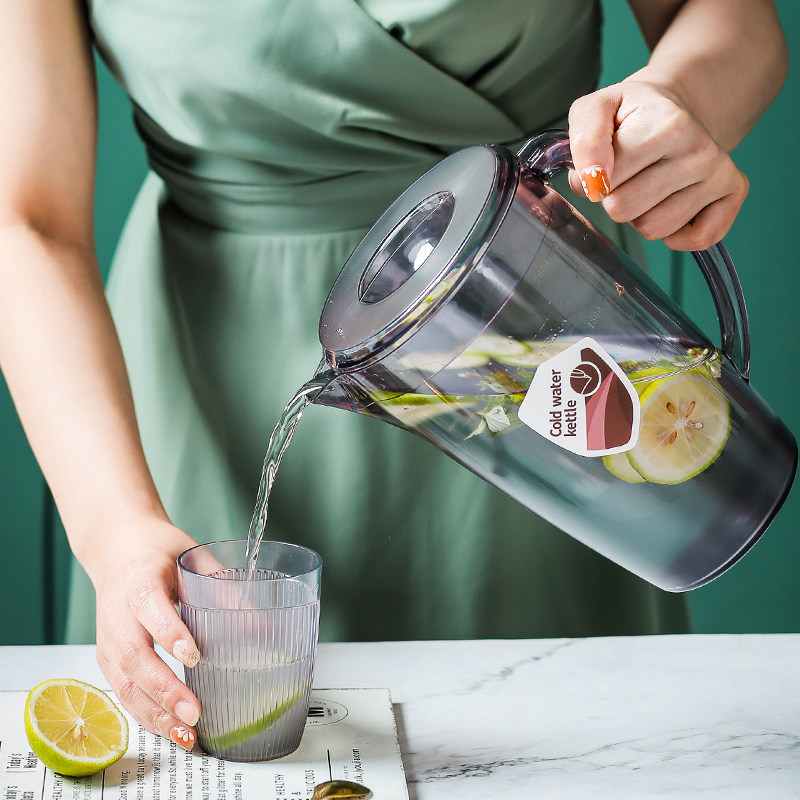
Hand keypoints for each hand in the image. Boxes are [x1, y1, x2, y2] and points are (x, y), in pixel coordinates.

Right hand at [90, 517, 201, 749]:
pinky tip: (170, 729)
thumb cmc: (159, 552)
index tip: (195, 656)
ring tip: (186, 734)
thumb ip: (223, 587)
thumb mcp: (193, 558)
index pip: (149, 606)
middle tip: (194, 712)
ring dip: (154, 712)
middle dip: (164, 689)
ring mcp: (108, 638)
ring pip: (123, 682)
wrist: (116, 549)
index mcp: (140, 579)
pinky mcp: (106, 656)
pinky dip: (145, 714)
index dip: (170, 633)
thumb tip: (262, 624)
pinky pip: (121, 691)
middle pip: (134, 655)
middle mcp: (117, 612)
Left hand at [567, 77, 748, 250]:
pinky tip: (671, 203)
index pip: (605, 182)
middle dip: (615, 198)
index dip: (594, 178)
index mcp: (669, 124)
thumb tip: (592, 181)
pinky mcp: (733, 195)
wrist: (673, 108)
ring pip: (653, 229)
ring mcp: (720, 174)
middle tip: (628, 174)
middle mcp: (701, 150)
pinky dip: (675, 233)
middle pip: (624, 210)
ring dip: (641, 214)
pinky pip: (695, 241)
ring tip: (648, 183)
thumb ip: (585, 140)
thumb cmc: (631, 115)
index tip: (606, 160)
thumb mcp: (596, 110)